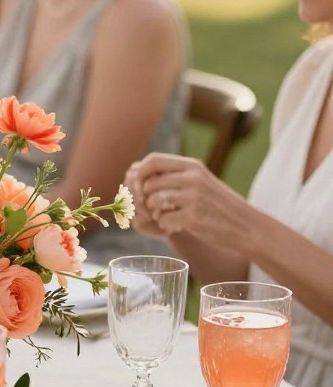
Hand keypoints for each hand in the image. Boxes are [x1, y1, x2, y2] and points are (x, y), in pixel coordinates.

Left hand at [125, 153, 251, 246]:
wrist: (247, 226)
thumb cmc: (220, 205)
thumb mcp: (202, 181)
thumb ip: (177, 175)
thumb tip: (138, 173)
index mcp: (193, 166)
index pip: (153, 160)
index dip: (139, 174)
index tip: (139, 188)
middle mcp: (193, 178)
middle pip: (149, 183)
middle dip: (144, 198)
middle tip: (151, 209)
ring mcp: (193, 197)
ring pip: (153, 201)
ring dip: (153, 212)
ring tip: (166, 216)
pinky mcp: (193, 217)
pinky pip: (162, 219)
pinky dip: (165, 225)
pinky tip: (176, 226)